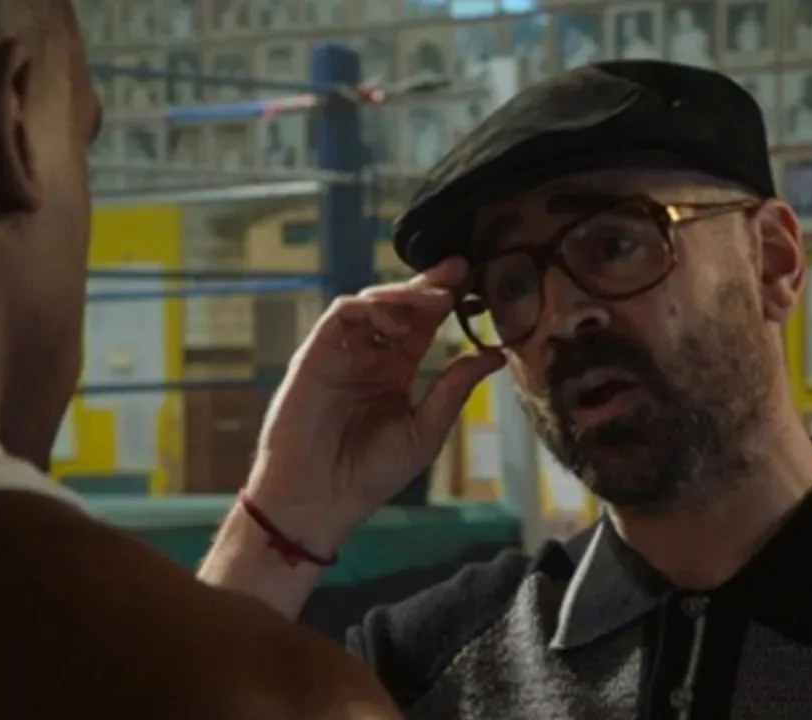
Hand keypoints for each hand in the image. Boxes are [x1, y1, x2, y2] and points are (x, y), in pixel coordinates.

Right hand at [245, 258, 504, 552]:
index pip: (422, 325)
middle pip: (399, 306)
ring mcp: (340, 353)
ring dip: (404, 295)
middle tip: (460, 271)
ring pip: (371, 302)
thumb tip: (495, 354)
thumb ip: (454, 389)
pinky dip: (371, 307)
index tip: (476, 282)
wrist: (320, 499)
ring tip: (437, 300)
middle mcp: (368, 356)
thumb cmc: (369, 474)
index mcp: (394, 371)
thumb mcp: (424, 431)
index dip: (446, 301)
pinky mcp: (315, 354)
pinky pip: (341, 316)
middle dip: (429, 285)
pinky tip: (399, 317)